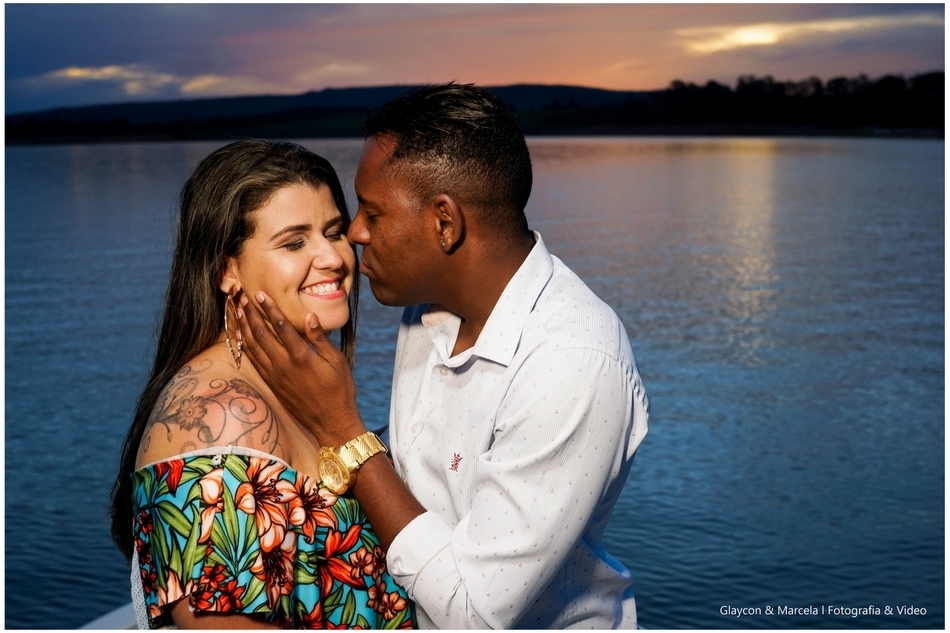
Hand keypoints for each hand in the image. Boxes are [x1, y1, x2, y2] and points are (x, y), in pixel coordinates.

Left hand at [236, 291, 365, 445]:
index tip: (260, 294)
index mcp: (301, 357)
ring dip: (244, 328)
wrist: (331, 421)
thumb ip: (320, 338)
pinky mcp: (272, 384)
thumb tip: (309, 316)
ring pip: (253, 347)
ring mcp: (275, 376)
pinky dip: (246, 347)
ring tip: (239, 312)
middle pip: (261, 334)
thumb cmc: (339, 389)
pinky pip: (254, 362)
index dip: (270, 308)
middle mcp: (284, 365)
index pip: (281, 326)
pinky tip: (242, 337)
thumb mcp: (337, 361)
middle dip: (252, 314)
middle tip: (243, 297)